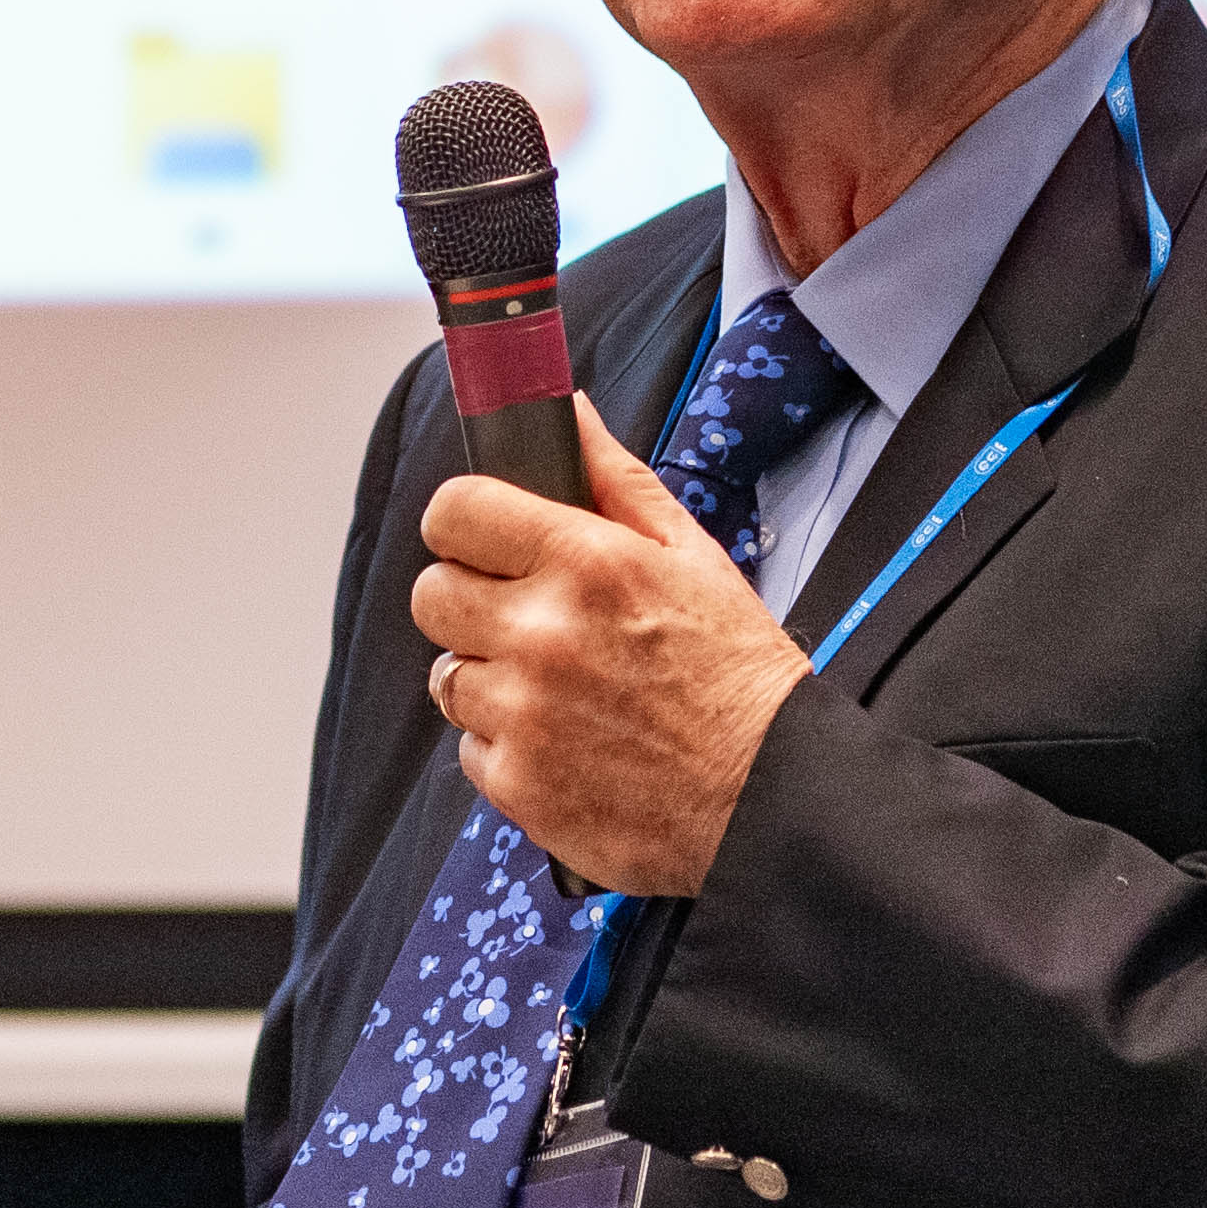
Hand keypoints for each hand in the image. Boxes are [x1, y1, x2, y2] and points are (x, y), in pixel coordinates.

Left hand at [412, 399, 807, 894]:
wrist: (774, 797)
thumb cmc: (739, 674)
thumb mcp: (692, 555)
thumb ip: (614, 478)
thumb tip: (567, 410)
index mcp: (586, 562)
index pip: (455, 511)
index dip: (466, 524)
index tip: (488, 541)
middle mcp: (543, 634)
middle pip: (432, 594)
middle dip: (471, 601)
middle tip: (527, 619)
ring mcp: (524, 714)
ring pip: (448, 676)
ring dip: (490, 679)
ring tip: (561, 690)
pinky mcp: (519, 785)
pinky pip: (471, 749)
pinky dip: (510, 747)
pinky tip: (570, 744)